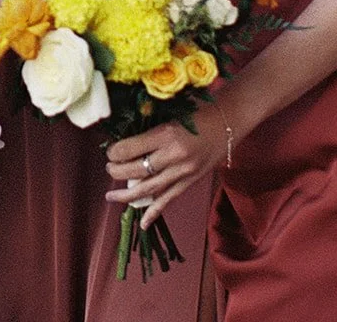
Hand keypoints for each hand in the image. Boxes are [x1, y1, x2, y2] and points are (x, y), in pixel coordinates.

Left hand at [104, 112, 227, 228]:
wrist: (227, 122)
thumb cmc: (197, 112)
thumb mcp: (169, 113)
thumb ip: (149, 129)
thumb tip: (123, 141)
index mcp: (166, 134)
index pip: (131, 149)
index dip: (115, 152)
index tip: (109, 151)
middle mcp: (174, 156)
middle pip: (137, 171)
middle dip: (117, 172)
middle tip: (109, 168)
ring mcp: (183, 172)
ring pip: (149, 189)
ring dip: (127, 195)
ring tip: (111, 196)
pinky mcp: (190, 182)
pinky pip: (168, 199)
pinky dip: (154, 212)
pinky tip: (142, 223)